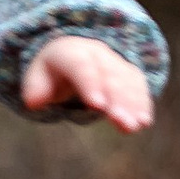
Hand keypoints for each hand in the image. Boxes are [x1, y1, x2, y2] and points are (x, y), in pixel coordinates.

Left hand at [20, 33, 155, 131]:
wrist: (70, 54)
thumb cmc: (50, 73)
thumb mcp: (37, 78)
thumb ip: (35, 89)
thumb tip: (34, 101)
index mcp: (71, 53)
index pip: (82, 67)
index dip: (91, 85)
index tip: (97, 106)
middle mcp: (97, 53)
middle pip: (109, 77)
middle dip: (118, 100)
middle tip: (123, 123)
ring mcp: (115, 62)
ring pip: (127, 81)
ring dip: (134, 104)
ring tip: (138, 125)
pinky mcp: (127, 73)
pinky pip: (138, 85)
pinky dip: (143, 102)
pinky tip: (146, 121)